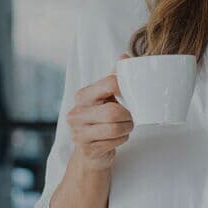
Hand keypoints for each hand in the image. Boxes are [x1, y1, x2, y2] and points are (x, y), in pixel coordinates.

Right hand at [66, 54, 134, 170]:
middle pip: (113, 112)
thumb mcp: (105, 96)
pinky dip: (122, 139)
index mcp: (82, 95)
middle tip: (130, 116)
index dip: (125, 88)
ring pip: (115, 129)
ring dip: (127, 128)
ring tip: (125, 126)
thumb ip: (114, 77)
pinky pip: (114, 142)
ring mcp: (79, 133)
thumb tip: (124, 56)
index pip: (110, 83)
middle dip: (128, 116)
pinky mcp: (86, 149)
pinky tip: (117, 137)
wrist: (90, 151)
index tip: (130, 95)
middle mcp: (76, 113)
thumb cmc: (101, 119)